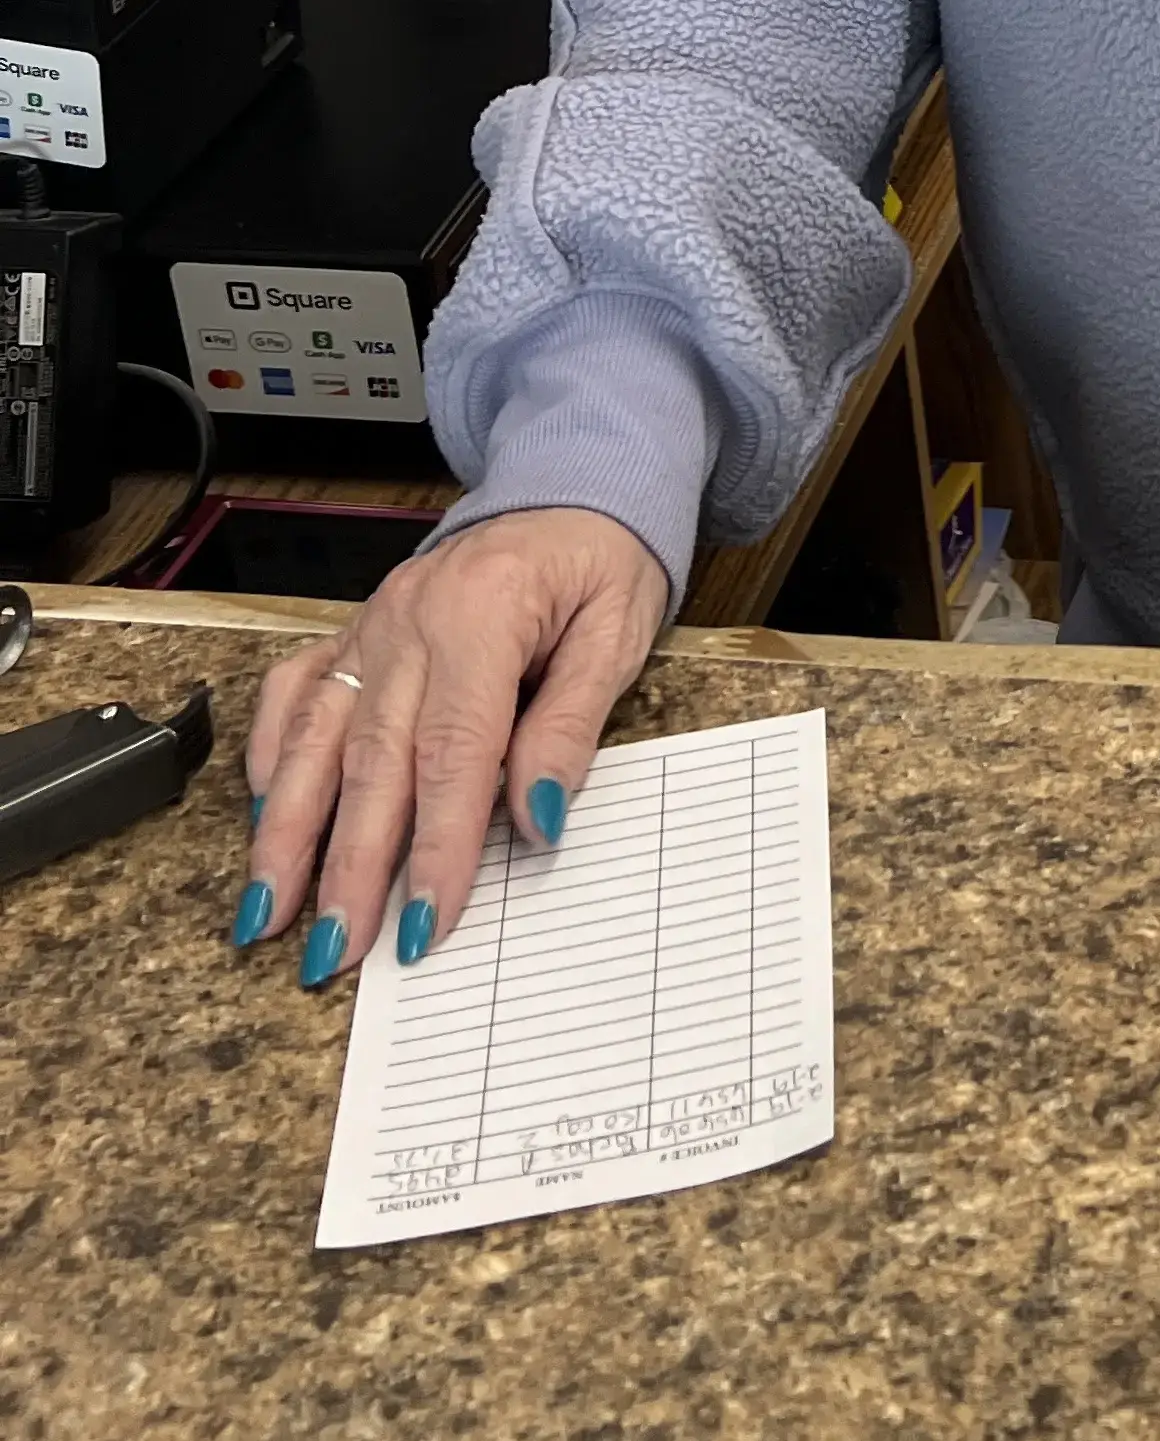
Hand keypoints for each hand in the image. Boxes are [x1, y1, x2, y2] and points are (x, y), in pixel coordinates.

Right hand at [232, 511, 669, 988]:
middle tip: (333, 953)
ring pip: (314, 737)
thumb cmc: (600, 563)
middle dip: (348, 867)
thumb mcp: (618, 632)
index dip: (438, 845)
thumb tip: (540, 815)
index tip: (424, 923)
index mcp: (484, 613)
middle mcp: (411, 619)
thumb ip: (572, 722)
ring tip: (269, 912)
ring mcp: (372, 624)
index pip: (454, 751)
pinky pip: (295, 693)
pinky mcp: (353, 630)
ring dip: (287, 833)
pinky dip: (269, 755)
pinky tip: (260, 816)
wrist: (570, 487)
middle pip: (372, 761)